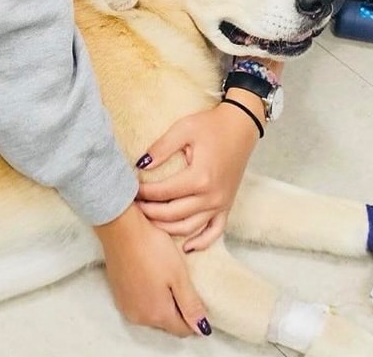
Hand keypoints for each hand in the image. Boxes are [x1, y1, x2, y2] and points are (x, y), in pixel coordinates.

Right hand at [94, 204, 210, 337]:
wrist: (121, 228)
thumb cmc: (152, 248)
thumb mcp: (179, 275)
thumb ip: (191, 305)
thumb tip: (202, 329)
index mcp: (158, 314)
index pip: (183, 329)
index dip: (194, 317)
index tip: (197, 297)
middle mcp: (140, 317)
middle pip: (167, 323)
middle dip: (177, 309)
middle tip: (182, 282)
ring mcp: (126, 306)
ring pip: (152, 314)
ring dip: (161, 302)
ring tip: (166, 276)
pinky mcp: (117, 294)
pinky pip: (139, 303)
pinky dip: (147, 295)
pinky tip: (150, 274)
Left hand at [135, 95, 259, 251]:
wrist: (241, 126)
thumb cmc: (211, 126)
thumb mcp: (184, 129)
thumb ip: (161, 147)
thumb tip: (140, 165)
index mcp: (200, 177)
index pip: (163, 192)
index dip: (144, 193)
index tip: (131, 189)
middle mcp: (211, 196)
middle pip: (173, 214)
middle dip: (150, 212)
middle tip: (134, 206)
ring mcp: (221, 204)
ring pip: (189, 227)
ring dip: (167, 228)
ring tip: (149, 220)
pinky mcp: (227, 206)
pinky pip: (214, 232)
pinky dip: (200, 242)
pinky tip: (185, 246)